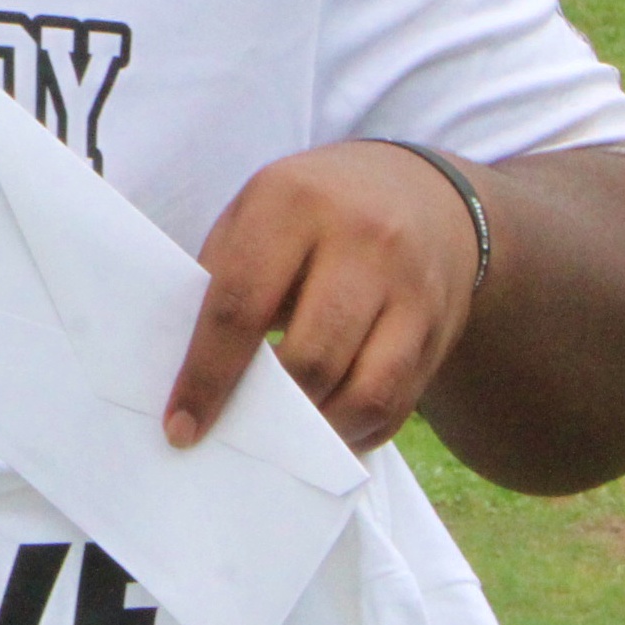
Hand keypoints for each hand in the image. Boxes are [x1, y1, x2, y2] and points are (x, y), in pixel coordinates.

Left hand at [165, 141, 481, 452]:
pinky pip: (399, 402)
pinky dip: (357, 430)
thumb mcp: (256, 211)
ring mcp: (411, 285)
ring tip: (284, 437)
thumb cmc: (312, 208)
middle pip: (310, 356)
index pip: (240, 305)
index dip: (207, 376)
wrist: (419, 188)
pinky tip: (326, 428)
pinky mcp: (441, 325)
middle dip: (269, 410)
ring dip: (318, 429)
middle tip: (235, 433)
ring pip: (365, 391)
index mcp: (293, 202)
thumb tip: (192, 373)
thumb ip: (221, 277)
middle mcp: (362, 239)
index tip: (182, 427)